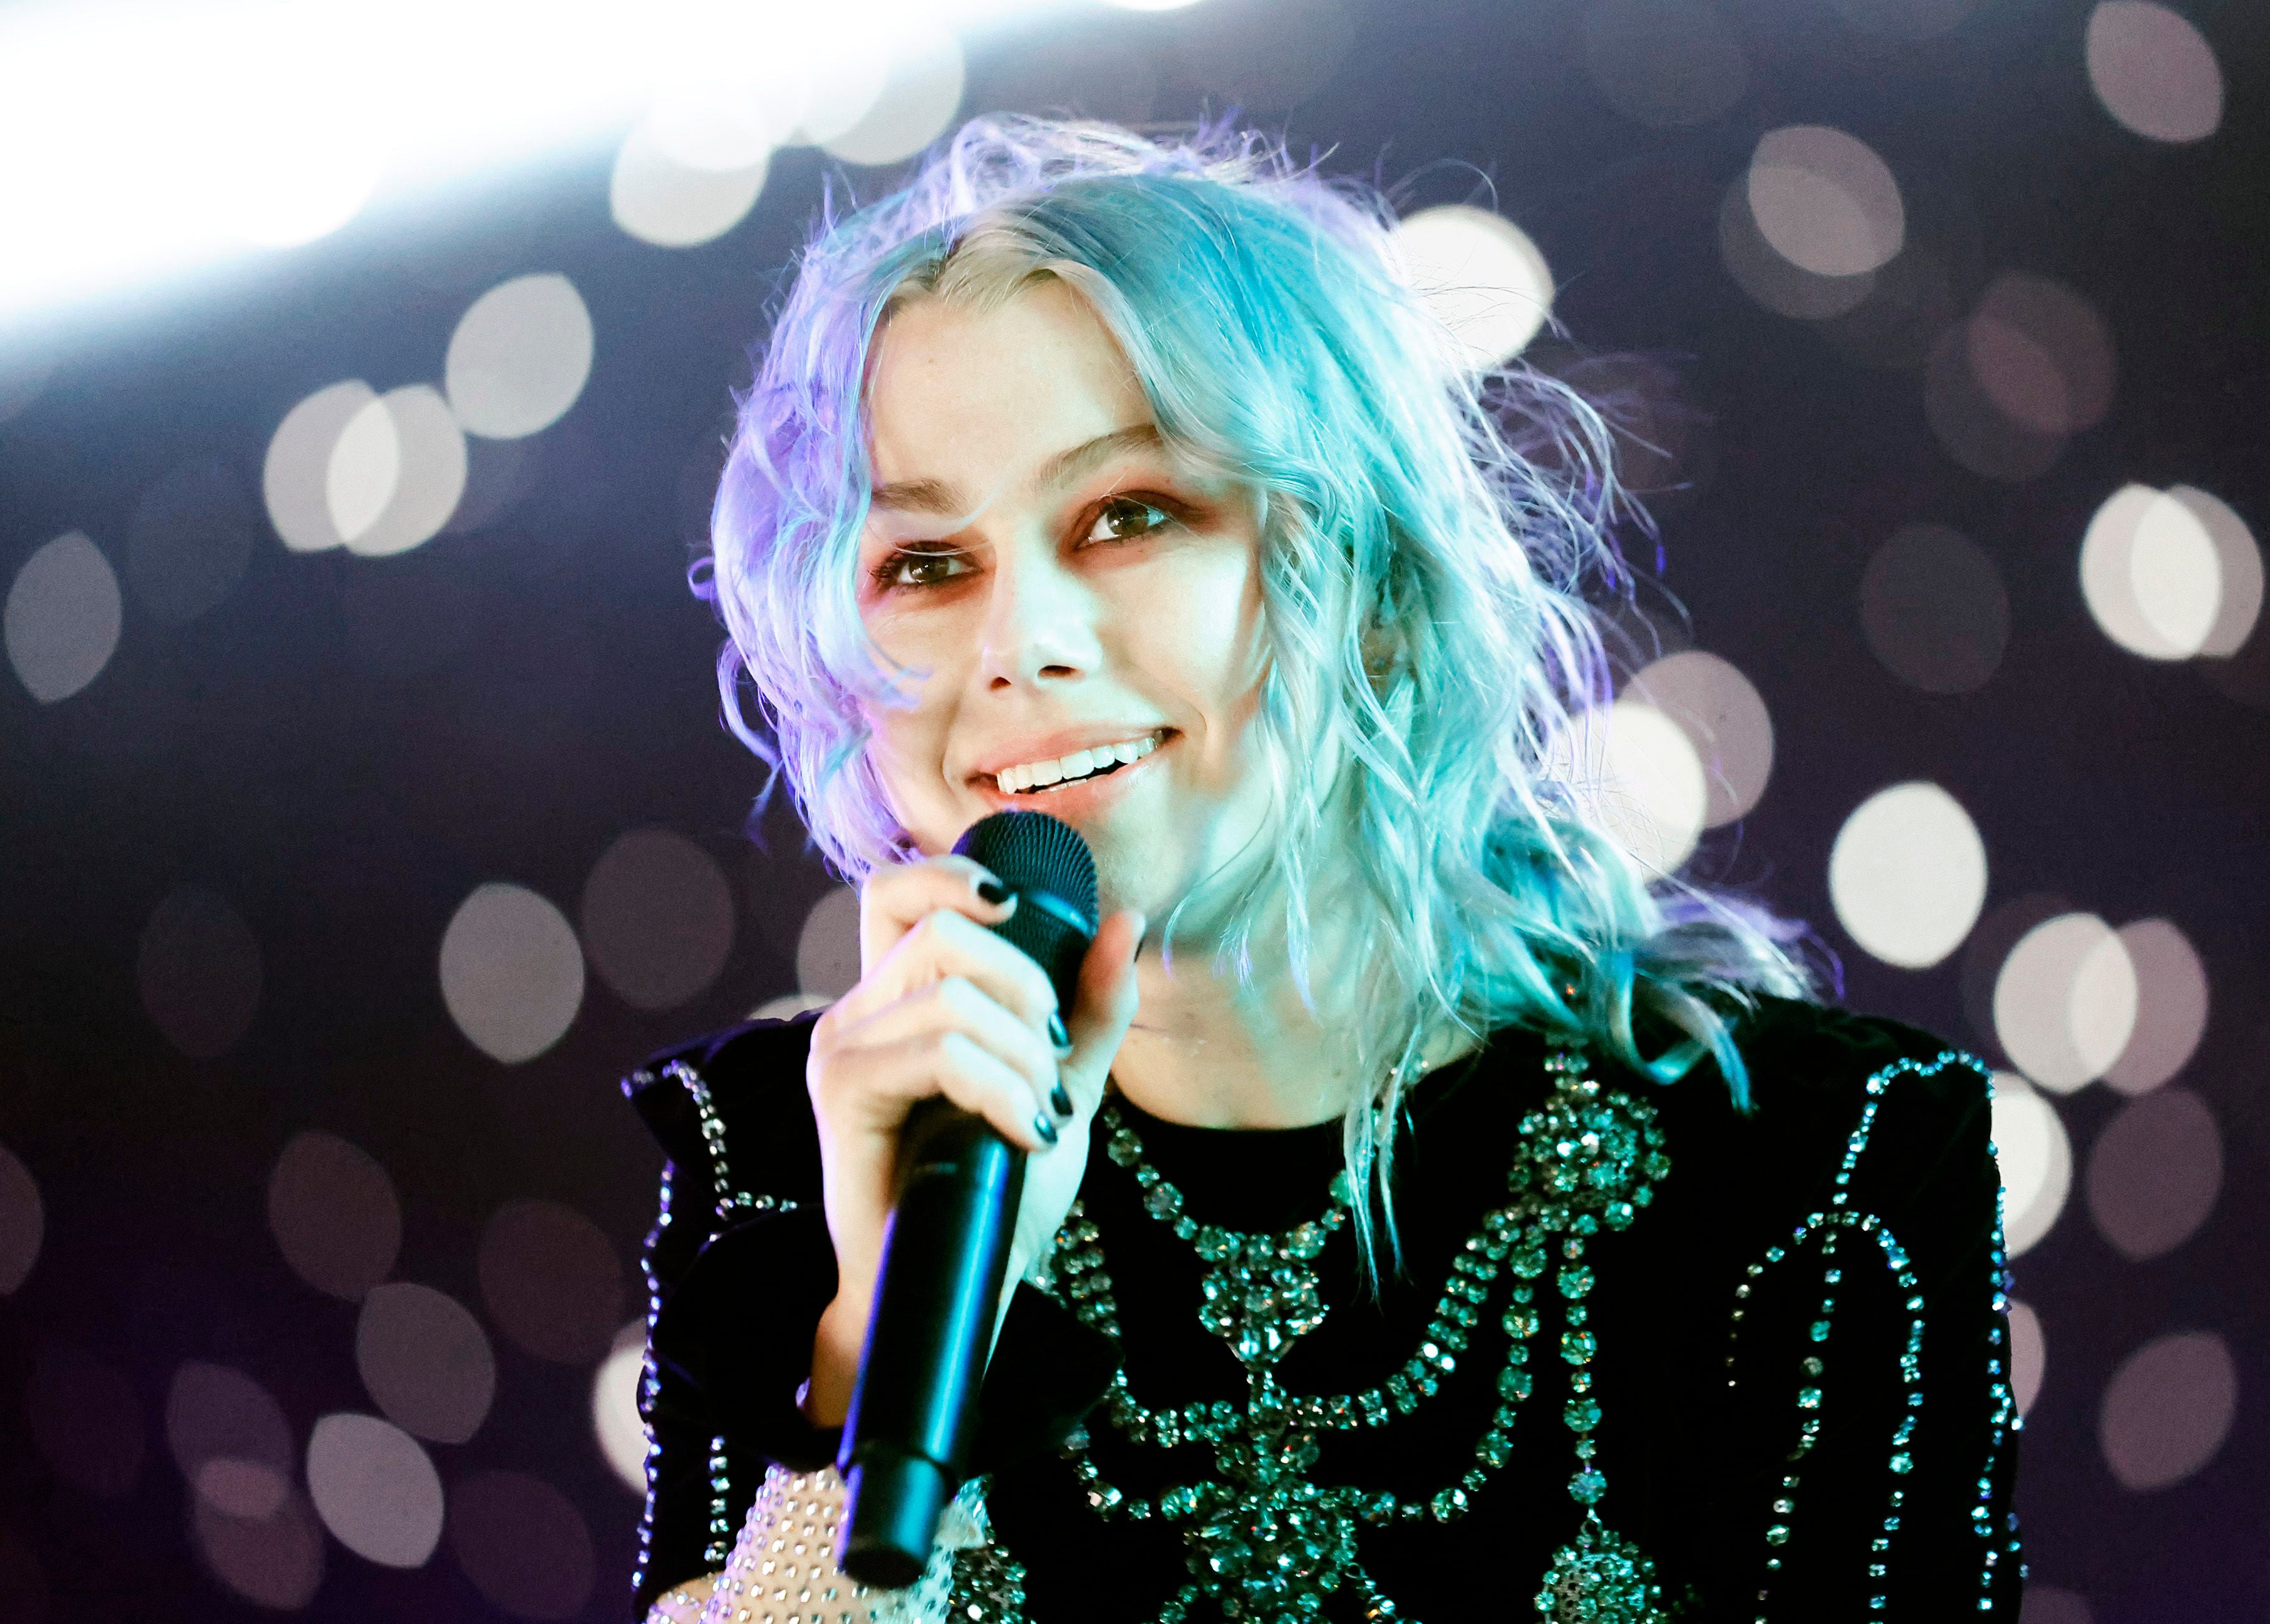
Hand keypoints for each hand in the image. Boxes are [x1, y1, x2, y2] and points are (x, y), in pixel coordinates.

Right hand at [802, 851, 1143, 1424]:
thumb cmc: (998, 1189)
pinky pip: (939, 1052)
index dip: (953, 875)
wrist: (964, 1281)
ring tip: (1040, 1114)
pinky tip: (1024, 1131)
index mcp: (898, 998)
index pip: (898, 891)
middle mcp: (858, 1012)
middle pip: (940, 929)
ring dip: (1022, 1055)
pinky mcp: (842, 1095)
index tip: (1016, 907)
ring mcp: (841, 1050)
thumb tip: (1126, 917)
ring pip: (950, 997)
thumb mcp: (1061, 1083)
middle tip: (1053, 1060)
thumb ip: (1091, 1009)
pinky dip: (1002, 1088)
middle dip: (1025, 985)